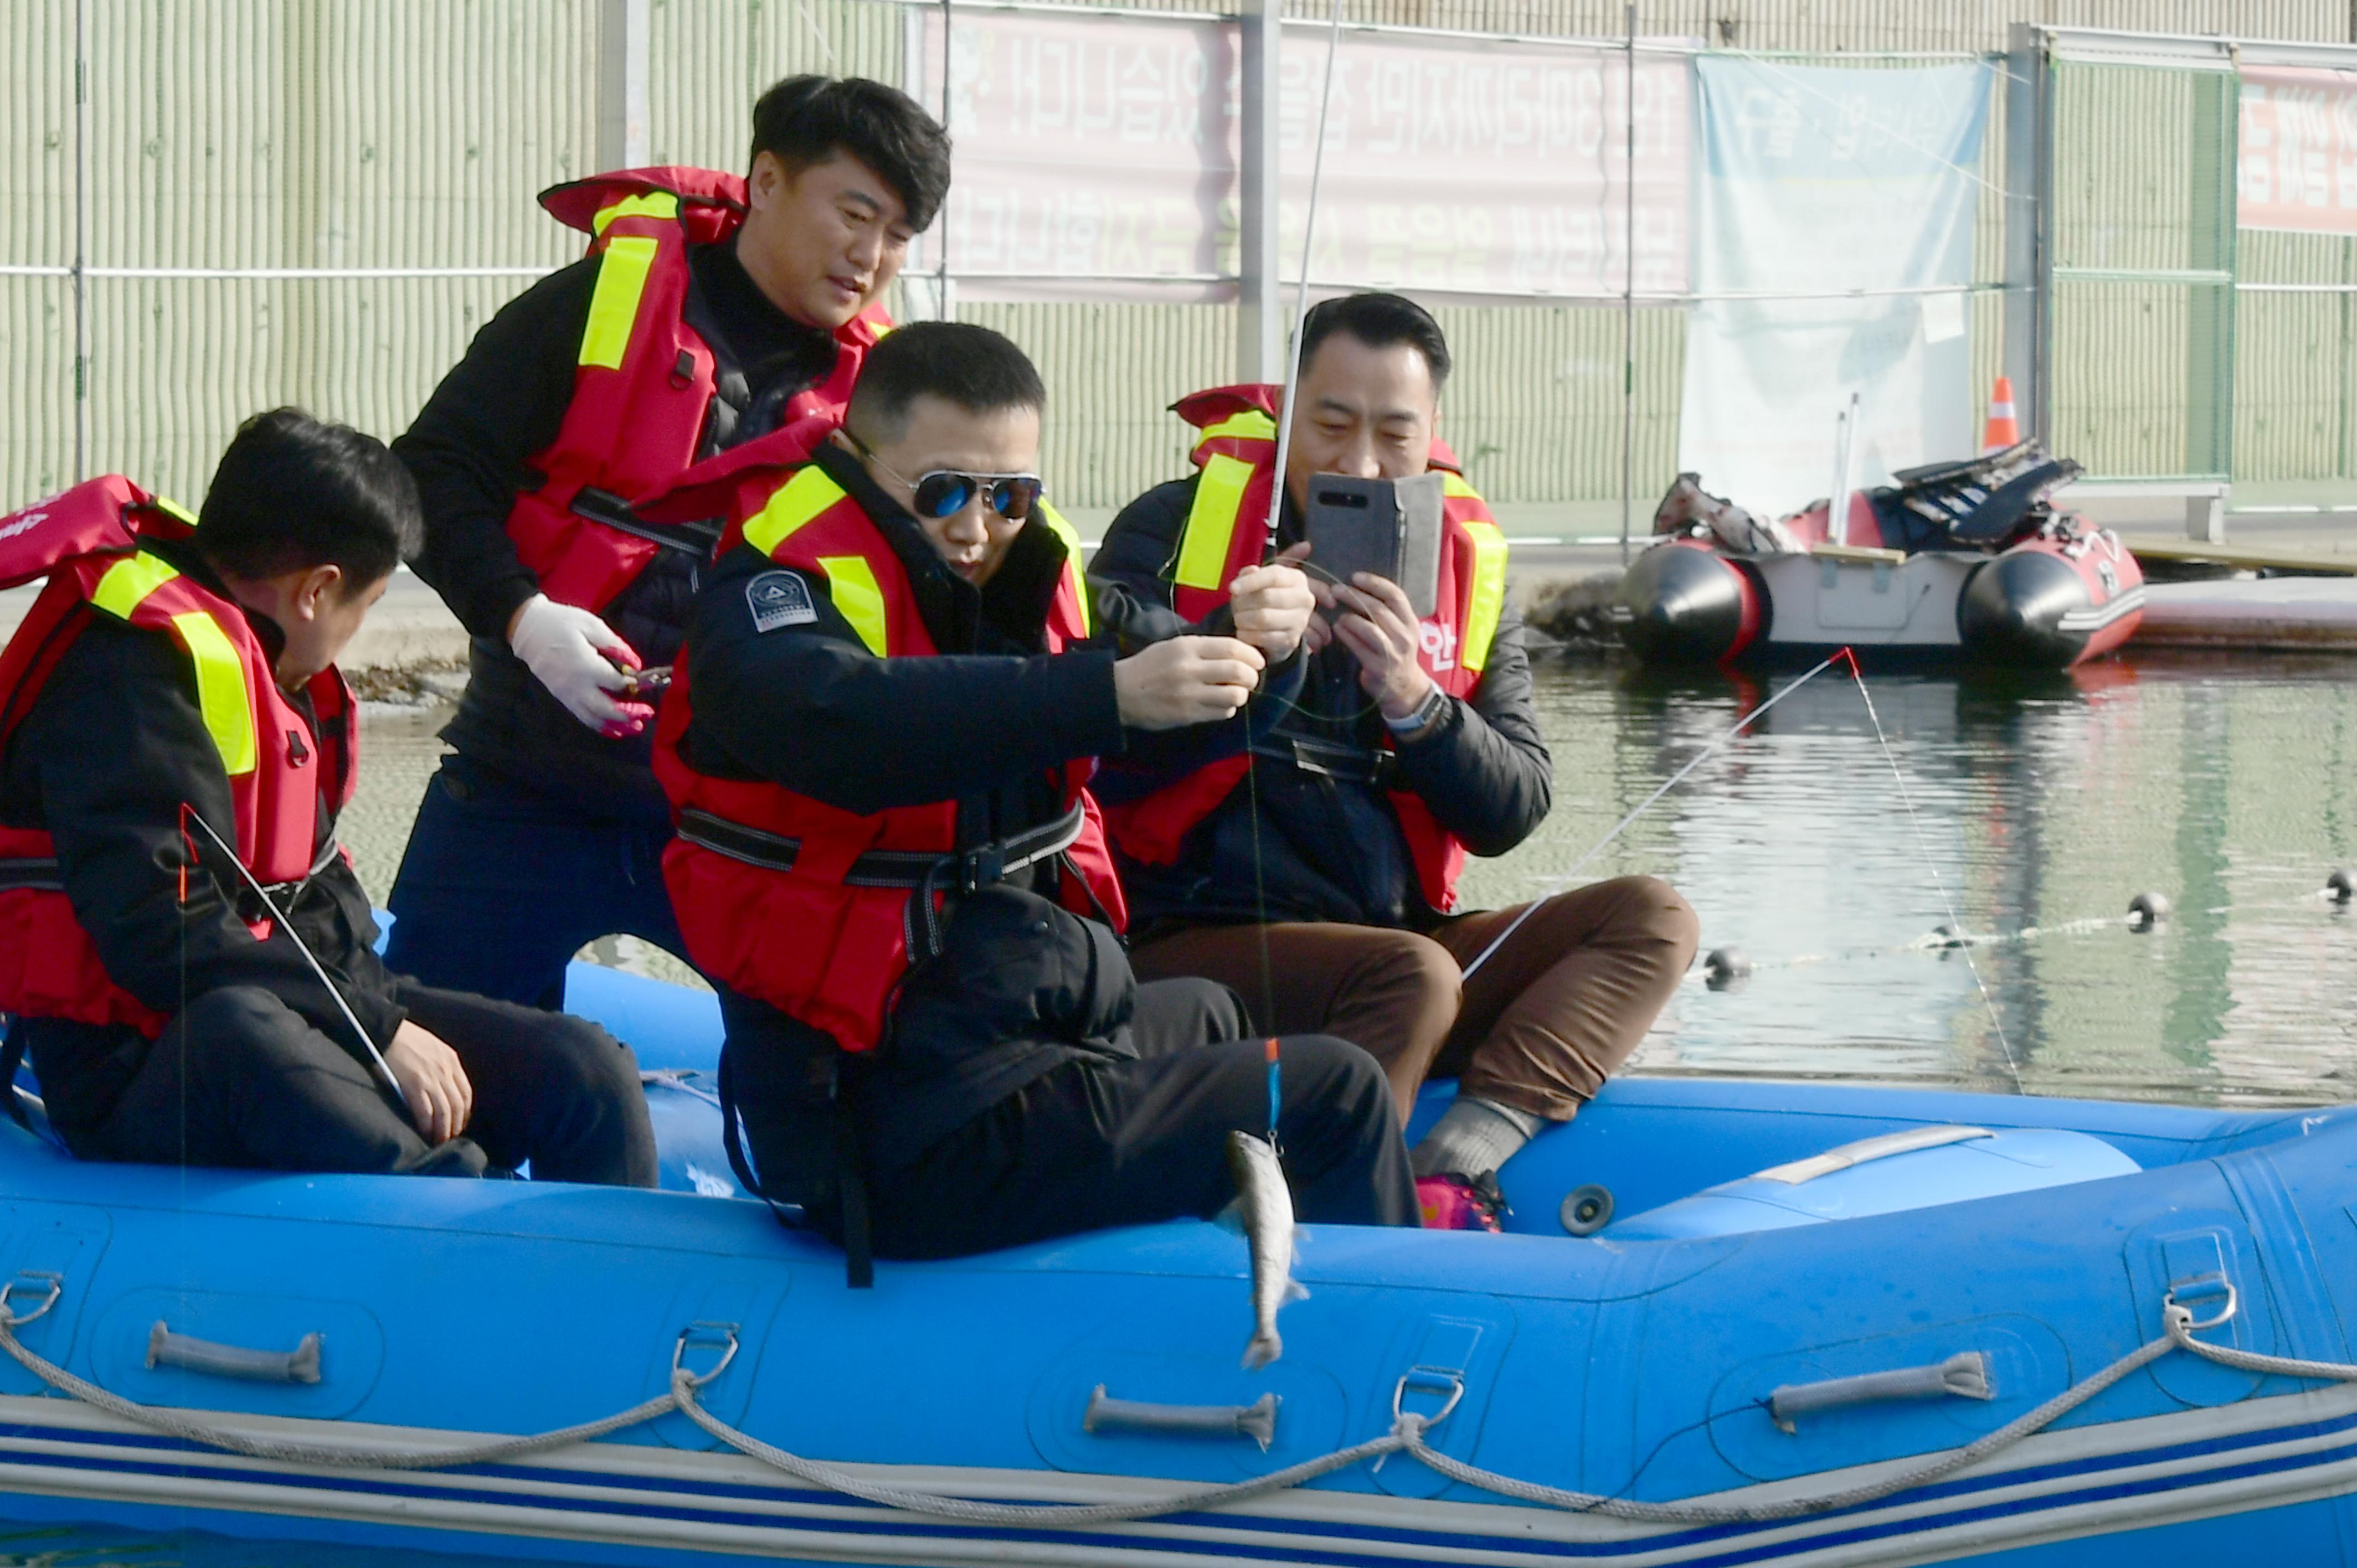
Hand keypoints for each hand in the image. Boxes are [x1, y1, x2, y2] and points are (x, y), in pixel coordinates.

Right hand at [384, 1020, 473, 1144]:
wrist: (387, 1030)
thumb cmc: (406, 1039)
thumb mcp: (433, 1047)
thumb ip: (441, 1065)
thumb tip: (443, 1089)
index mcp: (451, 1060)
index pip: (466, 1092)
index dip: (465, 1112)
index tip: (460, 1123)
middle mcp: (445, 1070)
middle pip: (457, 1105)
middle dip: (455, 1125)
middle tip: (449, 1138)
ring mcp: (431, 1078)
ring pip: (444, 1112)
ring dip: (443, 1130)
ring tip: (438, 1141)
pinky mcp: (414, 1084)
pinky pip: (425, 1111)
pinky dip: (427, 1126)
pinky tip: (425, 1134)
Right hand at [507, 594, 655, 737]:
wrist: (527, 628)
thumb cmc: (560, 623)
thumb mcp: (591, 626)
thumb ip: (615, 645)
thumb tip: (636, 664)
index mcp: (585, 665)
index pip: (616, 683)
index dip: (634, 685)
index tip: (644, 682)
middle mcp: (575, 685)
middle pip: (606, 709)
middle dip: (629, 714)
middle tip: (647, 713)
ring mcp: (566, 694)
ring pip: (593, 719)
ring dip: (617, 726)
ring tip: (635, 728)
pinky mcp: (561, 697)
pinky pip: (582, 717)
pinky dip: (600, 726)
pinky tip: (614, 729)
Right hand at [1114, 636, 1264, 728]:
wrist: (1120, 693)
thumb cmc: (1149, 666)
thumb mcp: (1173, 646)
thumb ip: (1203, 648)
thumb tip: (1237, 653)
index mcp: (1187, 648)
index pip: (1232, 648)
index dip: (1252, 655)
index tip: (1258, 661)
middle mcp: (1190, 669)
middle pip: (1238, 671)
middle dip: (1252, 676)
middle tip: (1250, 679)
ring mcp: (1189, 694)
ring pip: (1234, 695)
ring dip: (1241, 694)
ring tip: (1235, 693)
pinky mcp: (1188, 715)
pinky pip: (1222, 712)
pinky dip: (1228, 709)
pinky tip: (1221, 704)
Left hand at [1226, 542, 1315, 658]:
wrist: (1280, 625)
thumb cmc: (1266, 597)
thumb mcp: (1259, 581)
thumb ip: (1251, 574)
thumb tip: (1250, 571)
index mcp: (1297, 579)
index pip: (1274, 576)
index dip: (1250, 581)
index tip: (1232, 588)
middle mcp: (1304, 599)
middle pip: (1267, 598)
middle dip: (1244, 602)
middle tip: (1234, 607)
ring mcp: (1300, 621)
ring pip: (1263, 618)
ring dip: (1243, 619)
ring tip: (1238, 618)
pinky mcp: (1292, 639)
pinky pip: (1263, 637)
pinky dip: (1247, 635)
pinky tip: (1243, 631)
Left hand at [1330, 572, 1434, 719]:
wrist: (1403, 687)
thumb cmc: (1396, 651)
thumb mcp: (1399, 630)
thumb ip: (1386, 612)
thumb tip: (1358, 587)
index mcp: (1411, 622)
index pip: (1395, 595)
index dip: (1374, 583)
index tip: (1356, 576)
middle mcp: (1405, 636)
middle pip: (1378, 609)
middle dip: (1355, 596)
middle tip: (1336, 590)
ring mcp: (1393, 653)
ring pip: (1369, 628)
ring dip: (1349, 617)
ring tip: (1337, 613)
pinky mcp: (1378, 667)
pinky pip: (1358, 647)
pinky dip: (1345, 635)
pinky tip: (1337, 628)